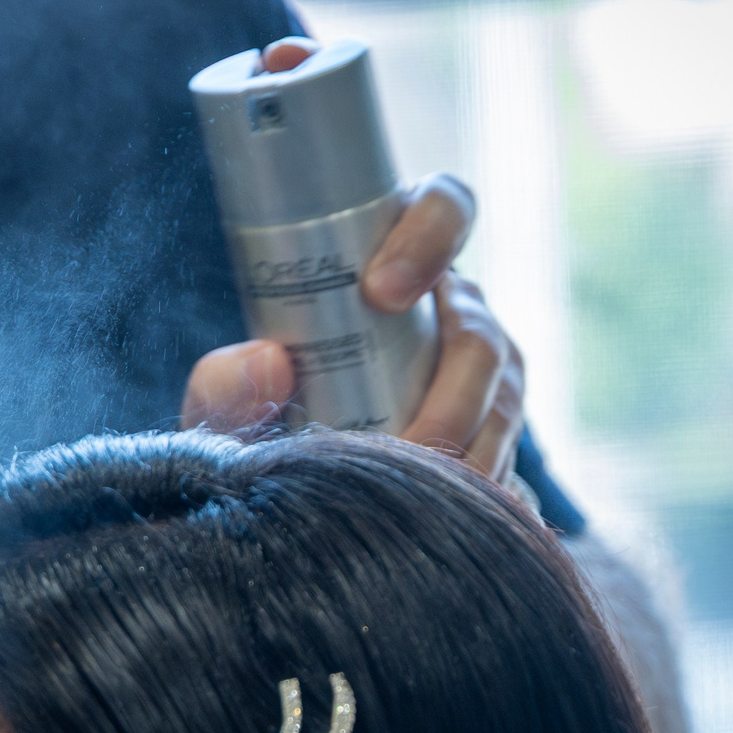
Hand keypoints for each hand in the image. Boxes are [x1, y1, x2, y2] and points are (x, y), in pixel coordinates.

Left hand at [180, 38, 525, 481]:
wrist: (277, 497)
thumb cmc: (253, 422)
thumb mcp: (225, 405)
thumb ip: (223, 385)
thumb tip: (264, 363)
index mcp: (395, 260)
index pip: (443, 207)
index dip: (430, 234)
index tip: (379, 291)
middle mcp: (453, 310)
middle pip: (484, 331)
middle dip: (453, 390)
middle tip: (405, 442)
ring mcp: (486, 375)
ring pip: (504, 401)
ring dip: (469, 452)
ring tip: (418, 497)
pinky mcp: (494, 438)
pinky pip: (509, 462)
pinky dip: (485, 494)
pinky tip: (454, 524)